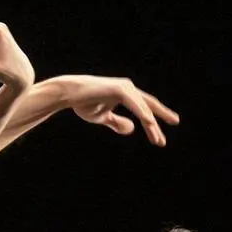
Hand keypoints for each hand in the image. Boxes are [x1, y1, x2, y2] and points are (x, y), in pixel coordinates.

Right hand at [63, 75, 179, 146]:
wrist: (68, 94)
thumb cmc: (83, 103)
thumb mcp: (102, 117)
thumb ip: (116, 122)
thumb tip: (132, 129)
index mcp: (126, 95)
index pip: (145, 110)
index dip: (153, 125)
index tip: (159, 140)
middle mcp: (129, 89)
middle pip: (148, 108)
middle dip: (157, 126)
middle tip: (162, 143)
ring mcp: (125, 88)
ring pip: (143, 109)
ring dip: (150, 125)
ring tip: (157, 139)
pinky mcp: (120, 89)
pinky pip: (135, 104)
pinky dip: (143, 114)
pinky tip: (150, 123)